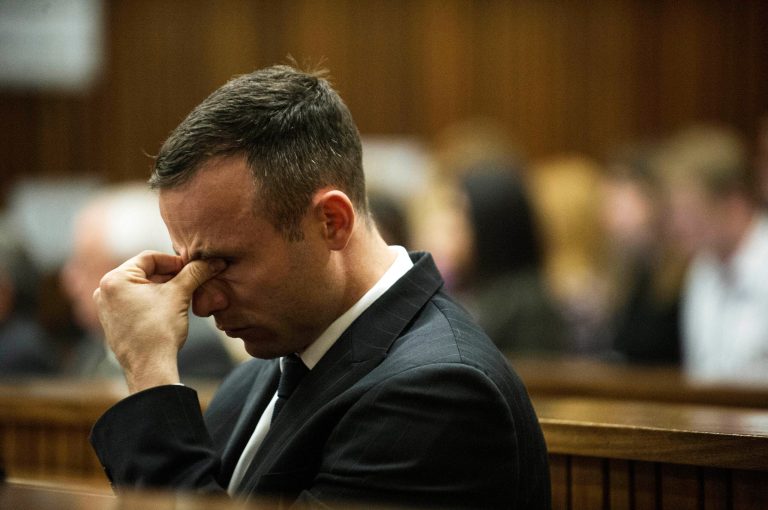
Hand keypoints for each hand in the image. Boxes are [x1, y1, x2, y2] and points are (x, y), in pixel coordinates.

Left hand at [93, 251, 225, 392]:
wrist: (150, 368)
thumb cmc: (160, 330)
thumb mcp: (179, 294)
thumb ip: (195, 273)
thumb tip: (213, 261)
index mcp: (115, 279)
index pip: (150, 258)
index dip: (175, 261)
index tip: (194, 268)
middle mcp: (105, 290)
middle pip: (144, 272)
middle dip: (170, 276)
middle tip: (192, 281)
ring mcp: (106, 308)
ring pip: (140, 288)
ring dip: (163, 288)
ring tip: (183, 295)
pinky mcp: (112, 322)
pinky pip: (134, 302)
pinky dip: (153, 301)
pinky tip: (170, 309)